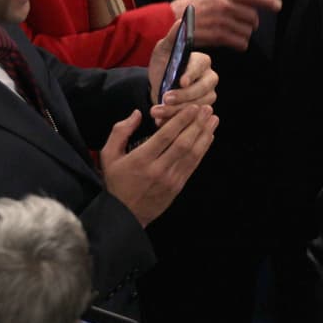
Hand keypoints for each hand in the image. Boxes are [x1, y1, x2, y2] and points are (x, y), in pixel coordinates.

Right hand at [101, 104, 218, 225]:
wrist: (123, 215)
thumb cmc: (116, 182)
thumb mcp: (109, 156)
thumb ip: (120, 131)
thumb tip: (137, 113)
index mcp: (141, 160)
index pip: (166, 136)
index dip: (181, 120)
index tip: (192, 107)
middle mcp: (158, 170)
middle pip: (183, 144)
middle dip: (197, 124)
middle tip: (207, 109)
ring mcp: (170, 180)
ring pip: (192, 154)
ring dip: (204, 135)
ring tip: (213, 120)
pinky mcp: (177, 187)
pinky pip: (193, 165)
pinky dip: (203, 150)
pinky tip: (208, 138)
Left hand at [146, 18, 218, 120]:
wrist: (159, 85)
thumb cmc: (163, 64)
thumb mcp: (164, 50)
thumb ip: (172, 37)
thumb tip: (180, 22)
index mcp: (203, 61)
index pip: (200, 67)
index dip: (191, 74)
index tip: (181, 81)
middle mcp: (210, 79)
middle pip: (203, 89)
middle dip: (183, 96)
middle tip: (165, 98)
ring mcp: (208, 96)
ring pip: (197, 106)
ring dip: (176, 110)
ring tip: (157, 111)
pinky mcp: (202, 112)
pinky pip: (192, 119)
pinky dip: (175, 119)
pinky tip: (160, 119)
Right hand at [171, 0, 282, 50]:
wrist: (168, 20)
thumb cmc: (188, 8)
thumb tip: (248, 4)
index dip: (267, 0)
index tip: (278, 5)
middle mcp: (224, 3)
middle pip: (252, 17)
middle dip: (252, 24)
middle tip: (246, 27)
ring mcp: (221, 19)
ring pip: (247, 31)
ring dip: (244, 35)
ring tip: (233, 35)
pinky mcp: (217, 34)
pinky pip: (239, 42)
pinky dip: (240, 44)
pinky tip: (234, 44)